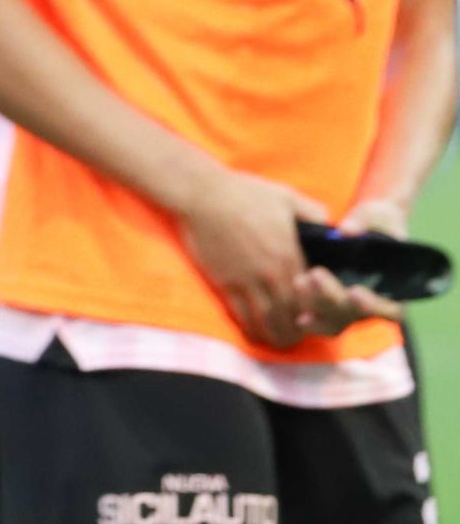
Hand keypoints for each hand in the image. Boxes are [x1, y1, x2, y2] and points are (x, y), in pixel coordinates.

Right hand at [171, 166, 329, 349]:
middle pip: (291, 314)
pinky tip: (254, 332)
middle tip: (300, 336)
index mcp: (290, 254)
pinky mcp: (224, 282)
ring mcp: (246, 280)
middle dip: (298, 331)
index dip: (317, 311)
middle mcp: (271, 273)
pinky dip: (250, 328)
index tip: (317, 317)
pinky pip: (240, 314)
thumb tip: (332, 228)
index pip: (311, 294)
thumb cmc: (244, 192)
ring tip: (280, 341)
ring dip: (276, 335)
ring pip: (267, 320)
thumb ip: (313, 213)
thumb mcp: (286, 197)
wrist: (202, 194)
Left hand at [288, 196, 411, 339]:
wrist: (366, 225)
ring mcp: (351, 307)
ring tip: (298, 282)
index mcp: (395, 289)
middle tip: (314, 275)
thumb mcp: (376, 216)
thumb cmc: (378, 221)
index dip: (375, 306)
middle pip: (355, 314)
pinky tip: (296, 314)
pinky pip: (322, 319)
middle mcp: (374, 304)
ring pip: (336, 320)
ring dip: (316, 307)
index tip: (355, 291)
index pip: (392, 310)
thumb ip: (364, 223)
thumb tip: (346, 231)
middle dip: (333, 298)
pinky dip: (309, 319)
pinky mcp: (331, 303)